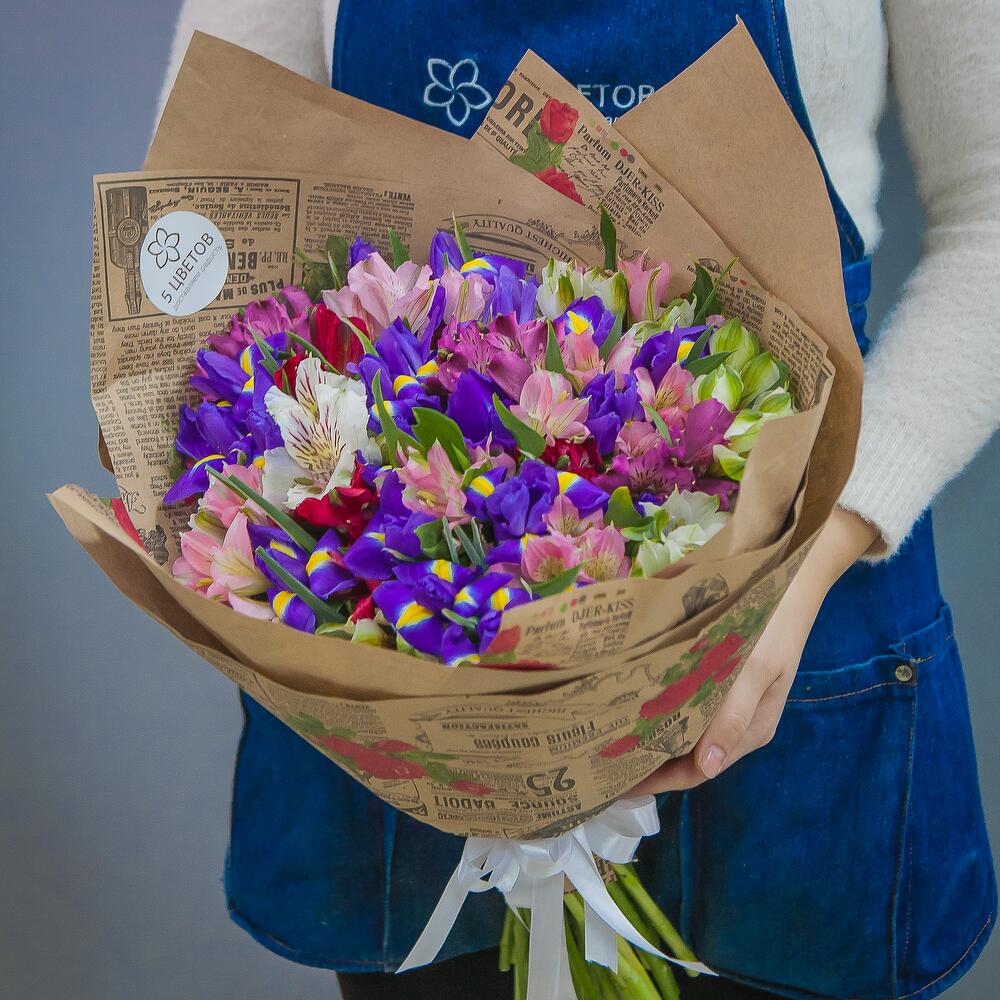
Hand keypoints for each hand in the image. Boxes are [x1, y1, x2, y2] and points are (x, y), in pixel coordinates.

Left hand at [631, 507, 878, 794]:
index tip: (615, 782)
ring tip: (607, 729)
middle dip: (647, 758)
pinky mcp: (720, 672)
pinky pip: (685, 698)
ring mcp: (729, 697)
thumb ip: (731, 716)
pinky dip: (659, 703)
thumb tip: (706, 767)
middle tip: (599, 755)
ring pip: (684, 727)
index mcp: (750, 731)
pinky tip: (632, 694)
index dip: (657, 781)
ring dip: (650, 731)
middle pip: (687, 753)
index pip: (696, 771)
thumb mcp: (756, 669)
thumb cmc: (775, 624)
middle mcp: (737, 721)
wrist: (794, 575)